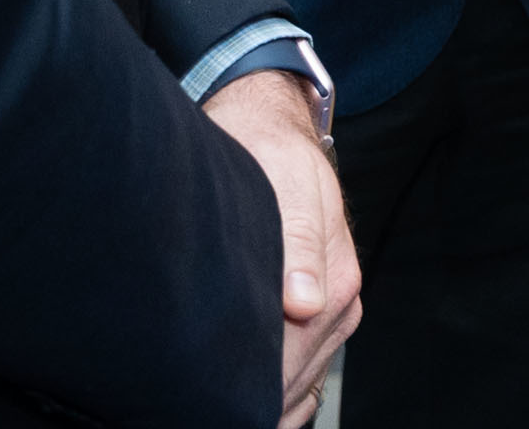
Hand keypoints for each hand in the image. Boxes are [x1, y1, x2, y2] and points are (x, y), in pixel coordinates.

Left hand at [200, 70, 360, 427]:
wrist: (269, 127)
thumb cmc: (267, 149)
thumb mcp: (284, 177)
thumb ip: (299, 240)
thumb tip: (305, 303)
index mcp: (335, 281)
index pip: (290, 362)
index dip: (245, 383)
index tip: (200, 389)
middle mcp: (338, 304)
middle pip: (291, 380)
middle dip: (247, 393)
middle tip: (190, 399)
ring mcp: (328, 313)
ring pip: (294, 382)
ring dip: (260, 394)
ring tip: (206, 398)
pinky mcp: (313, 315)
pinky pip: (298, 374)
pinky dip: (274, 393)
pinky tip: (243, 397)